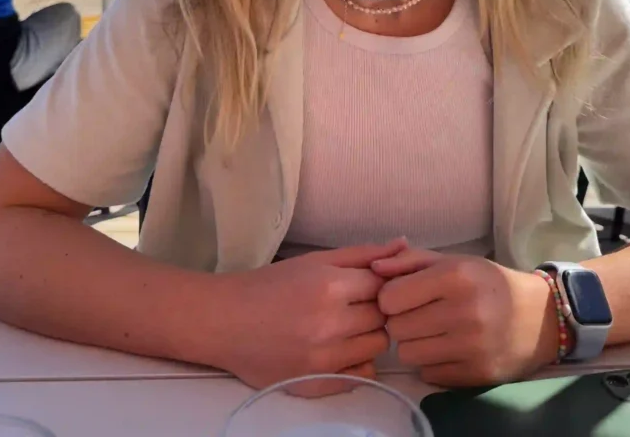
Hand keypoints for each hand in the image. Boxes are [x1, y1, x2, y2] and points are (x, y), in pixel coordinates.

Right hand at [215, 239, 407, 396]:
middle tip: (355, 306)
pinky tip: (339, 349)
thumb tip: (405, 246)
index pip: (383, 287)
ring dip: (368, 336)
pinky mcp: (315, 385)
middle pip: (383, 318)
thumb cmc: (270, 284)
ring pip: (376, 348)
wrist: (225, 321)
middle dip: (375, 310)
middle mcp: (330, 325)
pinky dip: (358, 363)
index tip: (364, 285)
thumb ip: (363, 254)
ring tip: (347, 327)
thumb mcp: (315, 260)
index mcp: (330, 287)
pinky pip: (361, 376)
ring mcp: (323, 359)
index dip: (378, 284)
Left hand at [372, 249, 558, 387]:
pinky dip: (432, 363)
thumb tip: (373, 267)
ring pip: (408, 354)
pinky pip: (428, 374)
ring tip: (433, 331)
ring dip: (414, 344)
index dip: (391, 297)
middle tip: (419, 315)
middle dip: (401, 321)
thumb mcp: (452, 261)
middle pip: (397, 328)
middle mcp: (463, 311)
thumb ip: (409, 261)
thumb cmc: (487, 282)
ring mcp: (471, 347)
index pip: (391, 297)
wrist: (538, 317)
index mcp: (455, 276)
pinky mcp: (476, 374)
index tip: (404, 296)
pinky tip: (449, 348)